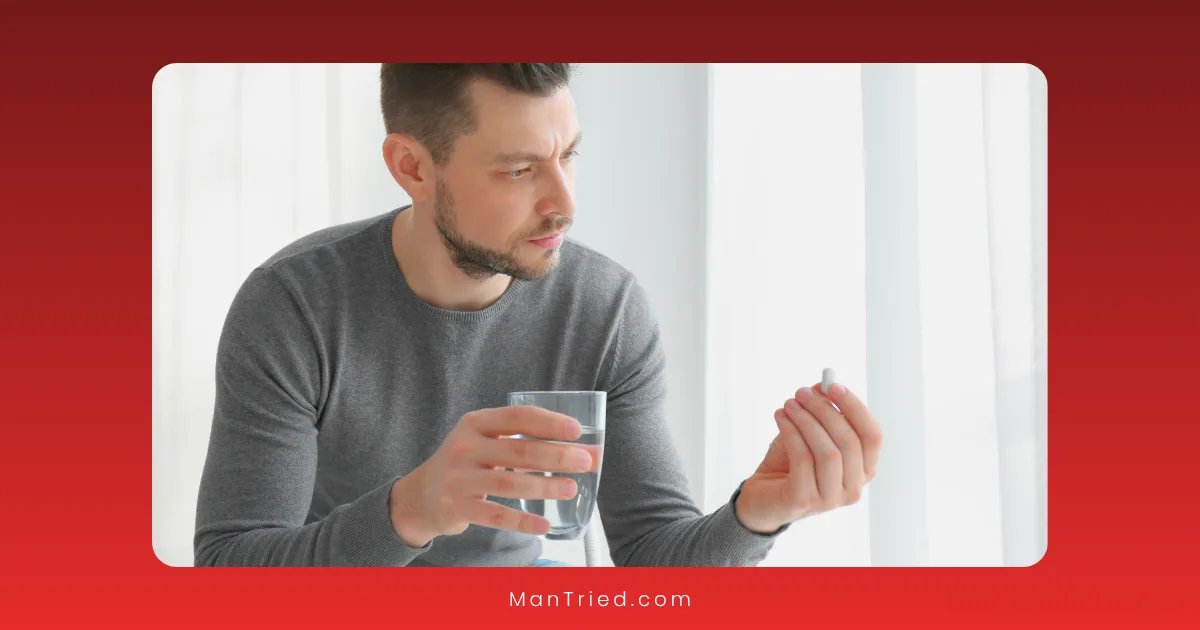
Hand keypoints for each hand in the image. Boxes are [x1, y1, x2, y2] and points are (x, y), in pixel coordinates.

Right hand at [389, 406, 596, 546]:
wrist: (420, 496)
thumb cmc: (466, 464)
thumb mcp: (484, 442)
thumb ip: (523, 442)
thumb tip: (583, 450)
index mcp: (475, 423)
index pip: (517, 417)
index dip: (548, 423)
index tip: (576, 430)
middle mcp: (464, 447)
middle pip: (517, 451)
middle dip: (555, 456)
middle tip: (585, 461)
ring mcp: (458, 479)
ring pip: (508, 484)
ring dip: (544, 487)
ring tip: (571, 488)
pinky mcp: (456, 507)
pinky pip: (495, 515)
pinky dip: (522, 521)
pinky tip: (543, 524)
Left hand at [735, 382, 882, 532]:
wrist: (763, 498)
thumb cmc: (792, 464)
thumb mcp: (810, 434)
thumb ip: (822, 411)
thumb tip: (823, 385)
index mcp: (863, 470)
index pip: (872, 436)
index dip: (855, 408)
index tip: (833, 386)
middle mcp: (853, 488)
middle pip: (850, 442)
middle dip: (825, 411)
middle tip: (802, 392)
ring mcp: (831, 499)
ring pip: (829, 452)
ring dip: (807, 421)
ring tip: (789, 404)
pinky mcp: (804, 501)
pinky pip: (804, 459)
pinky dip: (791, 432)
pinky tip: (780, 417)